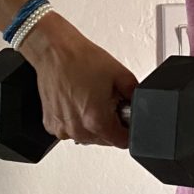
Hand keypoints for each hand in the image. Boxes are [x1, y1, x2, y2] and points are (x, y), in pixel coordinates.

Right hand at [26, 24, 137, 149]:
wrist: (56, 52)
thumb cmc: (82, 60)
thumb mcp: (121, 75)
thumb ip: (136, 96)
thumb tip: (142, 106)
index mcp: (96, 120)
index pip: (122, 142)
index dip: (128, 130)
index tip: (125, 117)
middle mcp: (77, 129)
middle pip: (105, 140)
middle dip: (110, 124)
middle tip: (107, 101)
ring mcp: (62, 129)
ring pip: (87, 137)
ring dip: (92, 123)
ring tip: (90, 99)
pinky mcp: (51, 125)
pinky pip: (71, 130)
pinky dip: (77, 120)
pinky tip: (77, 101)